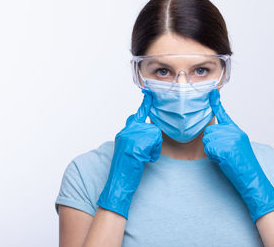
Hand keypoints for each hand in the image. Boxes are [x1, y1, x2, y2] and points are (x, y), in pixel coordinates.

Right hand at [97, 89, 162, 219]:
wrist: (118, 181)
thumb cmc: (126, 168)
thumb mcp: (130, 149)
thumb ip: (136, 136)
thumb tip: (143, 125)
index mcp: (125, 132)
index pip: (137, 115)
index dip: (145, 104)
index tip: (149, 92)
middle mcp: (127, 131)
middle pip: (152, 129)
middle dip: (153, 144)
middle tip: (141, 155)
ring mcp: (131, 136)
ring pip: (155, 136)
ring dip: (153, 150)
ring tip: (142, 158)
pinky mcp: (137, 143)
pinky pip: (155, 143)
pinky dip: (153, 154)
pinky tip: (143, 160)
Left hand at [202, 89, 273, 223]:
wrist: (253, 179)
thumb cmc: (243, 166)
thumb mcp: (236, 147)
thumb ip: (226, 137)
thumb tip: (211, 134)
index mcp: (237, 131)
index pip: (223, 114)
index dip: (216, 102)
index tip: (212, 92)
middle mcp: (234, 132)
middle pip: (209, 132)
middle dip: (211, 144)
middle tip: (224, 154)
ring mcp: (231, 140)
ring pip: (207, 140)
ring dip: (212, 151)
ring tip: (225, 158)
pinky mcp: (227, 149)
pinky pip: (209, 149)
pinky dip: (213, 157)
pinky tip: (224, 161)